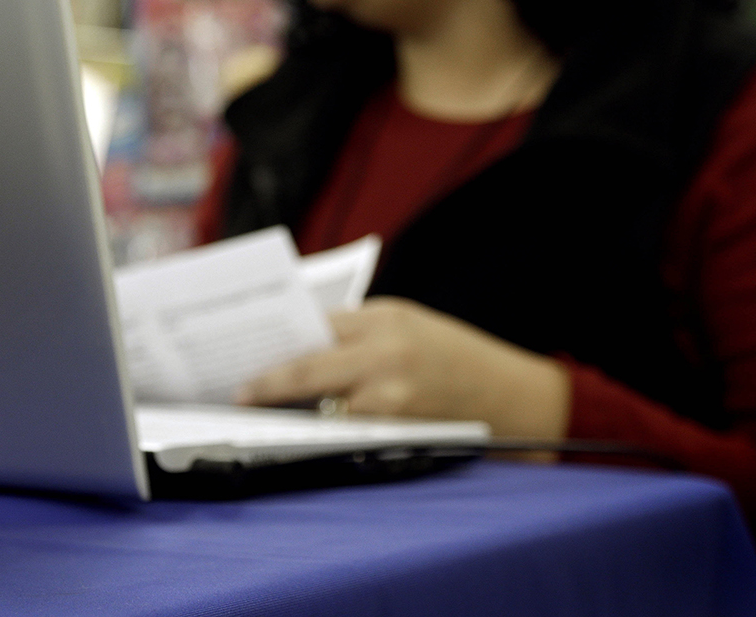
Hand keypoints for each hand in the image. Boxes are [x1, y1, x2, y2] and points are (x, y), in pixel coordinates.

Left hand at [235, 296, 569, 440]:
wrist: (516, 396)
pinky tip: (307, 436)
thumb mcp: (406, 324)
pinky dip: (328, 434)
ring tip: (263, 416)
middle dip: (269, 384)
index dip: (276, 343)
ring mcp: (396, 398)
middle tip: (240, 395)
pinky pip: (352, 434)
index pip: (316, 327)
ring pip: (327, 409)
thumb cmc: (454, 355)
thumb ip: (356, 331)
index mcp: (385, 319)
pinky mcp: (404, 432)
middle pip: (310, 368)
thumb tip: (295, 342)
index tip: (242, 356)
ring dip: (295, 414)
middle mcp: (389, 356)